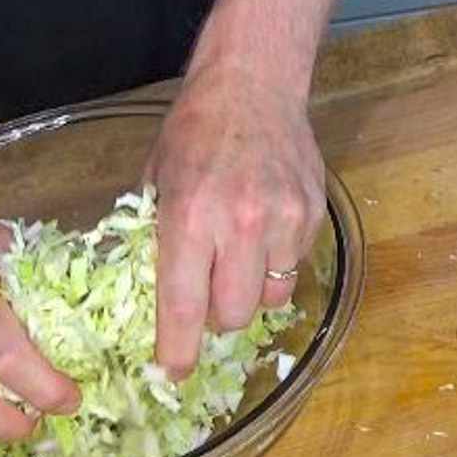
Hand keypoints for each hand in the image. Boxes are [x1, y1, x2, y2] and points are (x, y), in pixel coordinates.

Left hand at [145, 63, 325, 379]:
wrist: (253, 84)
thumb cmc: (193, 131)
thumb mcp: (155, 180)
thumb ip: (153, 238)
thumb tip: (144, 295)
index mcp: (190, 217)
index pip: (184, 306)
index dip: (177, 349)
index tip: (172, 372)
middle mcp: (240, 224)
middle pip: (233, 316)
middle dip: (215, 319)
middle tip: (203, 297)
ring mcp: (283, 220)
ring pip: (269, 300)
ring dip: (247, 295)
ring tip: (234, 261)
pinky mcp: (312, 215)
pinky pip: (292, 270)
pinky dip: (273, 267)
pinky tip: (260, 234)